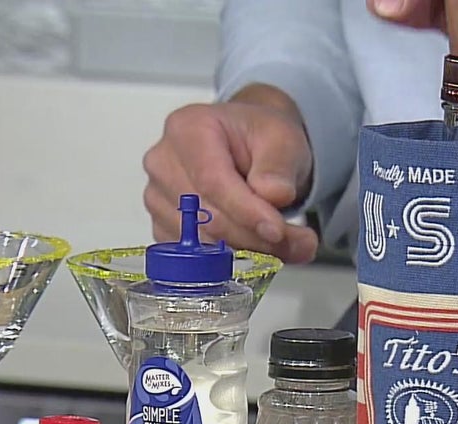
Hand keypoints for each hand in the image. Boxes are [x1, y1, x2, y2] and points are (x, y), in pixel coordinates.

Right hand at [142, 84, 318, 263]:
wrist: (249, 148)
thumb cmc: (259, 138)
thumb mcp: (283, 139)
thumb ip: (278, 167)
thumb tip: (273, 196)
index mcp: (188, 128)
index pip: (211, 180)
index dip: (245, 210)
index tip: (277, 230)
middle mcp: (164, 162)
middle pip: (205, 216)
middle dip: (255, 237)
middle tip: (299, 243)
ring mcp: (158, 197)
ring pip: (200, 243)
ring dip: (248, 252)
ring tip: (288, 245)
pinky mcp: (162, 226)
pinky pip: (193, 257)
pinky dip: (229, 260)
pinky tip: (258, 249)